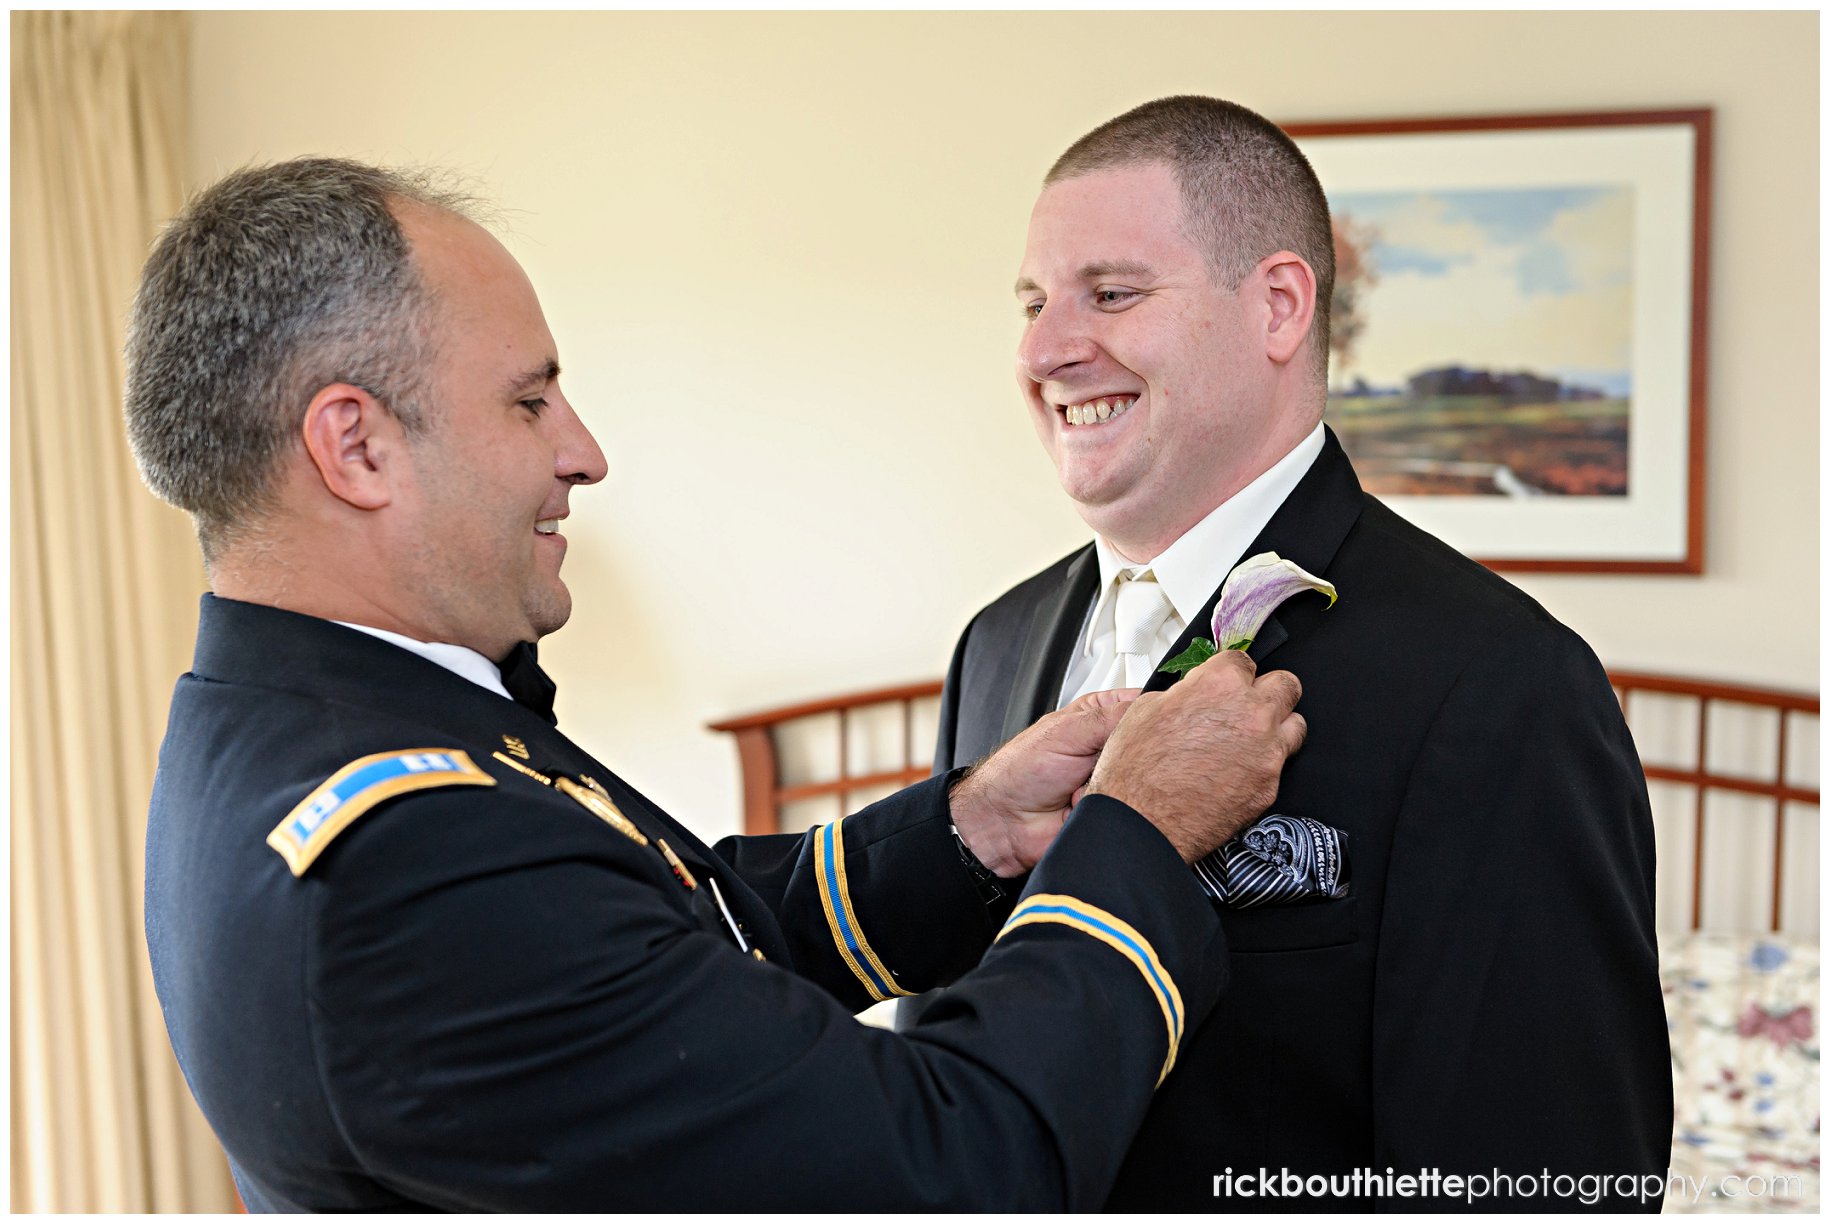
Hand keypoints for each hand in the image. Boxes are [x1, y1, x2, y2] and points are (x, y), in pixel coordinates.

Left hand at [948, 688, 1138, 875]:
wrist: (1003, 823)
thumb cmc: (1020, 772)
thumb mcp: (1067, 731)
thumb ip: (1112, 717)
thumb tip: (1153, 707)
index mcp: (1099, 718)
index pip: (1143, 706)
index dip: (1153, 714)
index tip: (1152, 723)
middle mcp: (1110, 748)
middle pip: (1149, 745)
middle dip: (1128, 755)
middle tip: (1099, 759)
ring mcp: (1113, 780)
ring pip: (1142, 778)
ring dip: (1115, 782)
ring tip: (1084, 784)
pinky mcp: (1113, 810)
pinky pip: (1131, 808)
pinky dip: (1109, 806)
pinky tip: (1084, 803)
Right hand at [1087, 651, 1305, 862]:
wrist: (1142, 823)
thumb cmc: (1136, 772)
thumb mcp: (1147, 710)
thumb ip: (1184, 694)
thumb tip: (1193, 695)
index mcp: (1220, 685)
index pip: (1243, 659)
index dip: (1230, 671)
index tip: (1226, 681)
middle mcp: (1252, 713)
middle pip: (1285, 684)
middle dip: (1267, 691)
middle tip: (1248, 703)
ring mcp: (1266, 751)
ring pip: (1295, 724)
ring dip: (1276, 727)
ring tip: (1251, 738)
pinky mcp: (1270, 786)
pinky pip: (1279, 765)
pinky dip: (1263, 766)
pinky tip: (1238, 772)